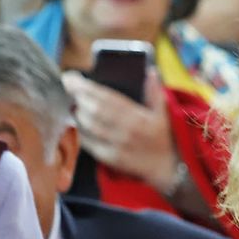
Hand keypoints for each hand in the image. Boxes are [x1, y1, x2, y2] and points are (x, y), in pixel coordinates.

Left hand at [64, 68, 180, 191]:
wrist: (167, 167)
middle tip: (70, 88)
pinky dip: (81, 132)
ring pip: (89, 126)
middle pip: (94, 110)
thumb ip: (154, 91)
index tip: (72, 77)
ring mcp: (117, 146)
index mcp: (138, 117)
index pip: (107, 97)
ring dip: (77, 113)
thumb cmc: (164, 137)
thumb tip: (150, 71)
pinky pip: (89, 144)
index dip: (86, 87)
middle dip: (78, 97)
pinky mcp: (110, 158)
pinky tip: (79, 124)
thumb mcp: (163, 113)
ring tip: (74, 104)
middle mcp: (126, 131)